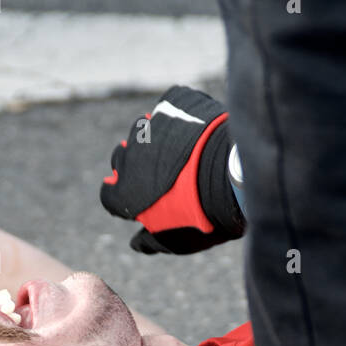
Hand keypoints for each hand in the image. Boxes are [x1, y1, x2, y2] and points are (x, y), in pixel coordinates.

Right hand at [99, 85, 244, 254]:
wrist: (235, 174)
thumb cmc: (205, 215)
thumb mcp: (176, 241)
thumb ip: (150, 242)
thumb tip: (136, 243)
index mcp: (125, 191)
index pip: (109, 193)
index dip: (124, 197)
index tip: (141, 200)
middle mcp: (129, 155)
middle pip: (122, 158)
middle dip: (136, 167)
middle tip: (164, 177)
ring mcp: (150, 125)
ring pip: (145, 130)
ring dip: (157, 141)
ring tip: (186, 153)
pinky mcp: (172, 103)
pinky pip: (170, 107)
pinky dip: (180, 117)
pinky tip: (199, 131)